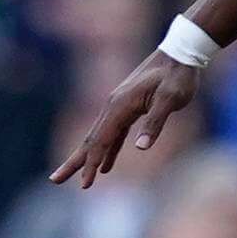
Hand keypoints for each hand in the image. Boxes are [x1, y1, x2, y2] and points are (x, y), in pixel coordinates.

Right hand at [51, 52, 203, 187]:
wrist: (181, 52)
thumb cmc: (178, 75)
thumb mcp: (170, 98)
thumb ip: (155, 122)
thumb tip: (141, 147)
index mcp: (120, 105)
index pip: (101, 141)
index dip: (92, 164)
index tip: (85, 184)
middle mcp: (113, 106)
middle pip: (90, 140)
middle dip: (74, 162)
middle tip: (55, 181)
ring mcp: (119, 106)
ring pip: (99, 137)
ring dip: (86, 158)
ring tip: (76, 177)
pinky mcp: (129, 107)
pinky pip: (114, 134)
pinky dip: (107, 150)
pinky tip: (106, 166)